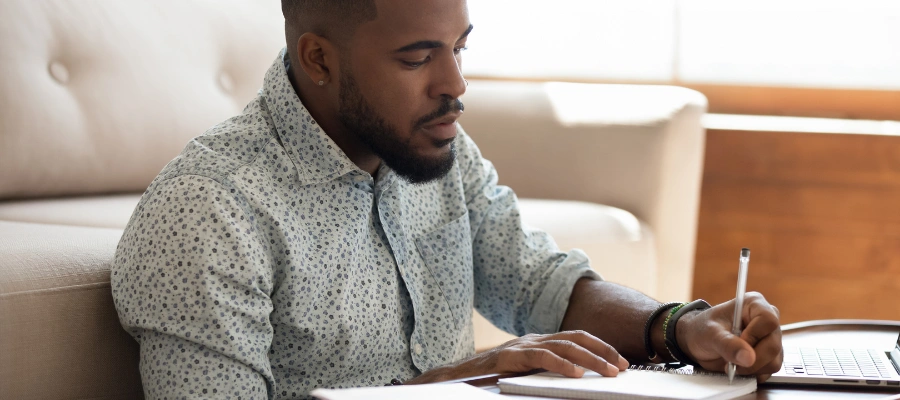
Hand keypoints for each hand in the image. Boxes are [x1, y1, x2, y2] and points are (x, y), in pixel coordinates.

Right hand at [405, 330, 629, 383]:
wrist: (456, 377)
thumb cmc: (492, 378)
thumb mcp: (527, 373)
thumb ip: (548, 371)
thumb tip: (581, 378)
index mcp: (539, 342)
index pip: (576, 338)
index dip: (600, 347)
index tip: (621, 362)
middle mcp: (533, 339)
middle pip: (575, 338)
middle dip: (602, 351)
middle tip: (623, 367)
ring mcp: (521, 346)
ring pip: (563, 346)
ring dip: (590, 358)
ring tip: (608, 371)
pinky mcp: (510, 357)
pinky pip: (541, 358)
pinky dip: (561, 365)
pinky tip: (576, 374)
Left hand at [676, 292, 782, 380]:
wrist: (698, 342)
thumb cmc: (703, 330)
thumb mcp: (710, 334)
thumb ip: (728, 344)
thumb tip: (749, 358)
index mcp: (754, 304)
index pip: (768, 321)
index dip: (754, 336)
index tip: (738, 344)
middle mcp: (767, 321)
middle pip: (773, 345)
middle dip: (751, 360)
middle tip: (731, 363)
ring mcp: (771, 339)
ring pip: (773, 361)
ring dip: (751, 368)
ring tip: (732, 364)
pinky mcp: (770, 355)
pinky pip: (770, 370)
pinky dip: (754, 373)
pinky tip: (739, 367)